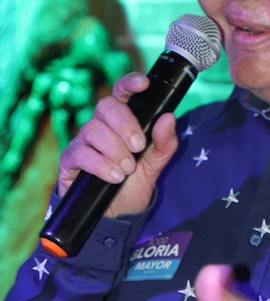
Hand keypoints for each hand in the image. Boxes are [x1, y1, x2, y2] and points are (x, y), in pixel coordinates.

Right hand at [58, 72, 178, 216]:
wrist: (115, 217)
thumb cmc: (133, 185)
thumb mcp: (155, 166)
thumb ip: (164, 144)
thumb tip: (169, 118)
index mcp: (122, 121)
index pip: (122, 93)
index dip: (130, 83)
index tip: (144, 83)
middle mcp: (101, 126)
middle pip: (106, 106)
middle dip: (125, 125)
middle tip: (139, 147)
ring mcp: (83, 141)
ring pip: (93, 128)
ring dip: (114, 149)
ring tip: (127, 169)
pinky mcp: (70, 160)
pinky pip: (81, 153)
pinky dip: (100, 165)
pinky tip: (114, 176)